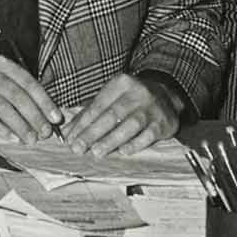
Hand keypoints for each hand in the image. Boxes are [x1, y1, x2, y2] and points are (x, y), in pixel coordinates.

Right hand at [0, 56, 63, 143]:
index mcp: (1, 64)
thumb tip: (45, 111)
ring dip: (20, 125)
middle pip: (17, 96)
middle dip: (34, 116)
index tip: (55, 117)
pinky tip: (12, 137)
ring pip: (3, 108)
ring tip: (30, 138)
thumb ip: (19, 88)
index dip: (44, 101)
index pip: (28, 82)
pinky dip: (1, 129)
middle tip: (45, 132)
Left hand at [62, 72, 184, 156]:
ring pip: (129, 125)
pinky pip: (148, 135)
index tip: (70, 138)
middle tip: (78, 148)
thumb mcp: (112, 97)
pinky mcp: (163, 122)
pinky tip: (122, 152)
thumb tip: (69, 131)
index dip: (82, 123)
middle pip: (111, 115)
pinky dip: (134, 144)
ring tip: (96, 153)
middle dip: (92, 133)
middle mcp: (137, 93)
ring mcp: (151, 108)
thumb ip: (91, 112)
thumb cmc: (131, 99)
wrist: (167, 96)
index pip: (98, 105)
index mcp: (120, 83)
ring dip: (111, 140)